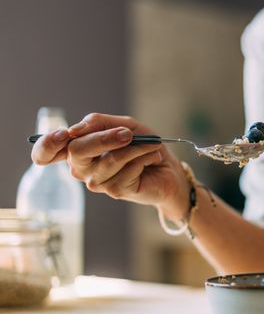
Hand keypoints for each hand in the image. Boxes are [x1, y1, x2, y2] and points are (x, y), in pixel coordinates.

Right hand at [31, 113, 189, 218]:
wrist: (168, 169)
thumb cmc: (143, 145)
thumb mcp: (124, 125)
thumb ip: (99, 123)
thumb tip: (75, 129)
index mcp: (78, 149)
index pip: (46, 152)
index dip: (47, 144)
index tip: (63, 134)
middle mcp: (81, 167)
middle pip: (77, 151)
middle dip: (104, 138)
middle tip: (128, 133)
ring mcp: (96, 181)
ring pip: (109, 160)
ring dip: (135, 147)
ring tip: (151, 145)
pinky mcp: (114, 191)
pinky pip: (127, 170)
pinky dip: (144, 158)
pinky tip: (152, 158)